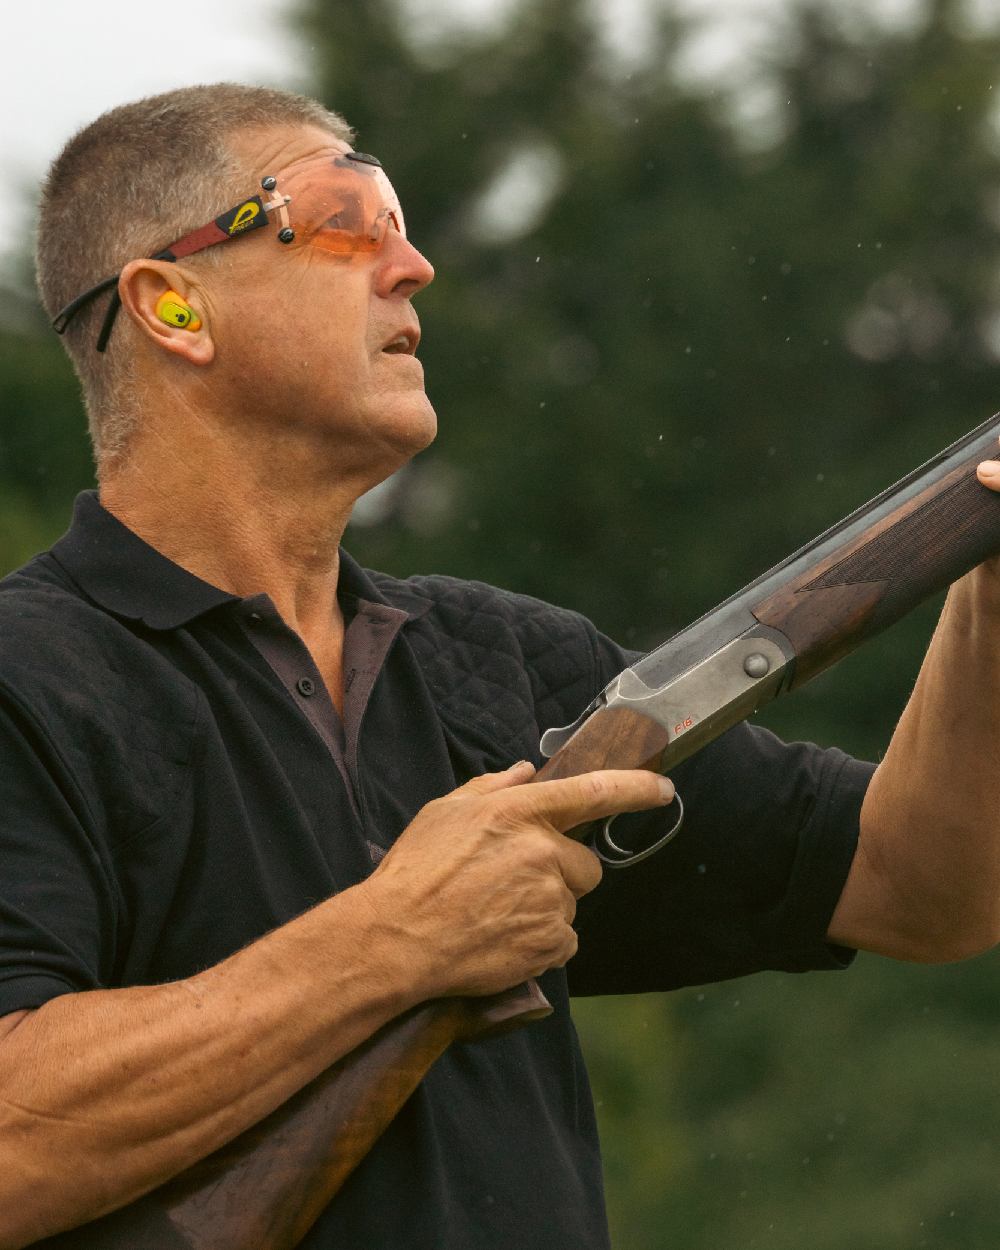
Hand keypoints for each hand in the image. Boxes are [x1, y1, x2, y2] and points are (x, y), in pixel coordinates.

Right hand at [359, 762, 673, 998]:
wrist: (398, 939)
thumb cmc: (415, 872)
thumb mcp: (445, 812)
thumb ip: (493, 787)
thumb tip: (526, 770)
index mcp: (519, 812)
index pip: (594, 791)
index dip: (636, 789)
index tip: (662, 789)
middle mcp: (543, 851)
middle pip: (584, 864)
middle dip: (562, 873)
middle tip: (514, 884)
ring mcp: (550, 899)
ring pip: (569, 903)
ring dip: (545, 909)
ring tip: (496, 914)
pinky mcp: (550, 943)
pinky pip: (563, 941)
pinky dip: (541, 943)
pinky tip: (503, 939)